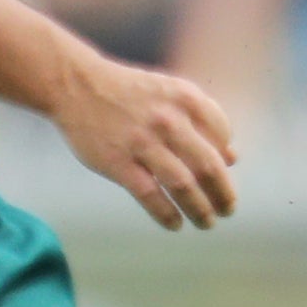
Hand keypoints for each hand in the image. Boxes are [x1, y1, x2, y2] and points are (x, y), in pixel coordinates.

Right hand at [51, 51, 237, 229]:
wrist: (73, 83)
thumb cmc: (126, 91)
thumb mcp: (167, 93)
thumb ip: (200, 120)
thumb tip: (232, 158)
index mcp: (184, 97)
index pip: (222, 136)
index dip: (225, 159)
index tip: (221, 174)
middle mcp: (168, 119)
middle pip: (209, 167)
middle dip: (223, 195)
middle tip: (227, 209)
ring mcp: (142, 141)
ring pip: (184, 186)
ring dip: (201, 210)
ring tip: (206, 222)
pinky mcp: (118, 161)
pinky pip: (151, 196)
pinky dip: (167, 215)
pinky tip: (175, 223)